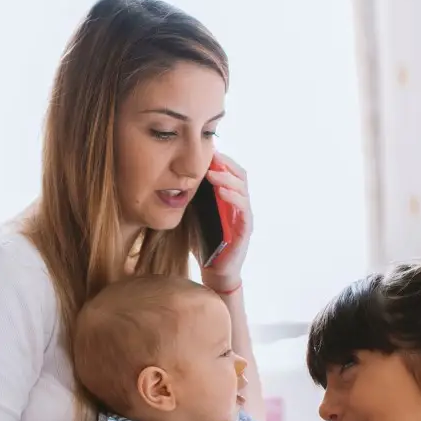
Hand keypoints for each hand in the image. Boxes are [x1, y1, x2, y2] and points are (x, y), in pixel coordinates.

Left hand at [197, 152, 252, 292]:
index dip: (220, 159)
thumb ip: (191, 197)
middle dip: (225, 163)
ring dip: (227, 178)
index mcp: (228, 198)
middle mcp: (239, 204)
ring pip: (242, 189)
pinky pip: (243, 209)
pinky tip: (222, 192)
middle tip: (210, 155)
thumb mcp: (194, 214)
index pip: (229, 171)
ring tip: (212, 173)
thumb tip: (174, 177)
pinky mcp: (245, 229)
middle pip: (239, 175)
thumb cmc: (203, 242)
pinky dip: (233, 198)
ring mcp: (244, 216)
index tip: (205, 149)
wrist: (213, 271)